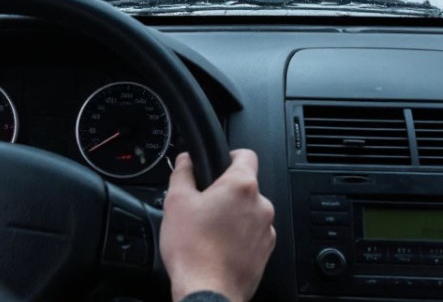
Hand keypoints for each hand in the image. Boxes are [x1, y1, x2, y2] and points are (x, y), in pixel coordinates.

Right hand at [159, 149, 275, 301]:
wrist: (207, 292)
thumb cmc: (193, 250)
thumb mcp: (176, 202)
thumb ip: (182, 172)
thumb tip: (186, 160)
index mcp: (242, 186)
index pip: (246, 155)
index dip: (230, 155)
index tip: (219, 163)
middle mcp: (261, 206)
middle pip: (245, 186)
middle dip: (225, 192)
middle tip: (203, 205)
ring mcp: (266, 231)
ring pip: (249, 212)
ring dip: (233, 215)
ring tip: (208, 230)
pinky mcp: (265, 252)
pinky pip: (252, 234)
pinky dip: (239, 236)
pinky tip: (218, 246)